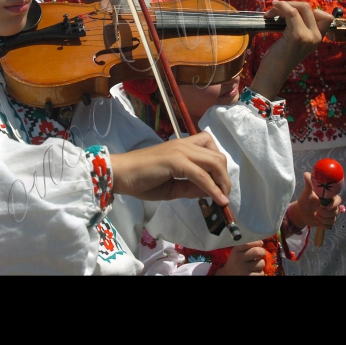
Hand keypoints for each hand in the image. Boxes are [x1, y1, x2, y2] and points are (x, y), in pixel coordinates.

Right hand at [110, 132, 229, 203]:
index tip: (220, 188)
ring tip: (222, 198)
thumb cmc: (141, 180)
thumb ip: (191, 187)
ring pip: (214, 161)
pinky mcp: (176, 160)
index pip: (210, 150)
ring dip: (222, 181)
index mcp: (182, 147)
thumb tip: (210, 192)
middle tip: (223, 195)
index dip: (219, 169)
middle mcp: (184, 144)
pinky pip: (202, 175)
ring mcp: (181, 150)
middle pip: (217, 155)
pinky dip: (213, 188)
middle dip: (224, 177)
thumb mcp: (172, 187)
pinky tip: (218, 200)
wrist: (120, 174)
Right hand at [216, 241, 267, 275]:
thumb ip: (247, 245)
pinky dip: (259, 273)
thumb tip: (261, 242)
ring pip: (261, 263)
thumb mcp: (237, 251)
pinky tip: (253, 272)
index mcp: (236, 250)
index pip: (248, 243)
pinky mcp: (249, 277)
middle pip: (257, 251)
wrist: (228, 275)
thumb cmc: (235, 261)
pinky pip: (261, 273)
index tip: (260, 243)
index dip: (257, 242)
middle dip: (262, 252)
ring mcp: (244, 269)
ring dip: (260, 264)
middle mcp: (239, 259)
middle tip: (260, 254)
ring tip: (254, 265)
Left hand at [250, 1, 332, 100]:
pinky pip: (292, 13)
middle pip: (309, 8)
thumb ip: (299, 28)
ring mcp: (308, 36)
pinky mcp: (296, 36)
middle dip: (291, 4)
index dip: (306, 10)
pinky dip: (282, 7)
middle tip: (275, 9)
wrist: (273, 74)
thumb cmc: (280, 58)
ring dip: (284, 6)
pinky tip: (272, 8)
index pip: (325, 16)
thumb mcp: (294, 41)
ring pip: (302, 8)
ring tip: (271, 11)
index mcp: (318, 38)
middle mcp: (317, 37)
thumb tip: (291, 9)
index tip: (291, 12)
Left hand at [288, 172, 342, 230]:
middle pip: (335, 212)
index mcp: (329, 198)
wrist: (301, 212)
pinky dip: (322, 225)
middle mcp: (332, 206)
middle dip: (324, 213)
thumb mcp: (306, 192)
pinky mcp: (328, 223)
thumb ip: (309, 183)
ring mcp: (331, 215)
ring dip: (322, 219)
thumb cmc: (305, 200)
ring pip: (332, 220)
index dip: (335, 204)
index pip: (338, 200)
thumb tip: (307, 173)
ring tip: (314, 215)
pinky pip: (329, 226)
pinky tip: (316, 221)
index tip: (327, 206)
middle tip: (316, 210)